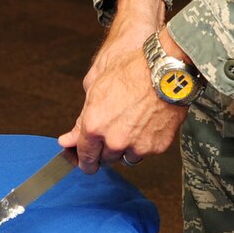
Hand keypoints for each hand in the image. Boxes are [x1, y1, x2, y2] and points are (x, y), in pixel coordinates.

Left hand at [64, 0, 186, 173]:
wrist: (165, 71)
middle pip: (105, 160)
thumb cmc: (131, 72)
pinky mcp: (156, 147)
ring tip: (131, 125)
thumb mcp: (96, 89)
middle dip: (105, 150)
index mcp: (94, 127)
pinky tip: (146, 124)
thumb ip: (80, 121)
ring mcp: (137, 147)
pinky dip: (144, 143)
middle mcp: (114, 141)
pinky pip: (146, 152)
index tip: (84, 161)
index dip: (83, 160)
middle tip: (111, 134)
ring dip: (125, 149)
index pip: (84, 157)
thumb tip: (68, 140)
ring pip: (126, 158)